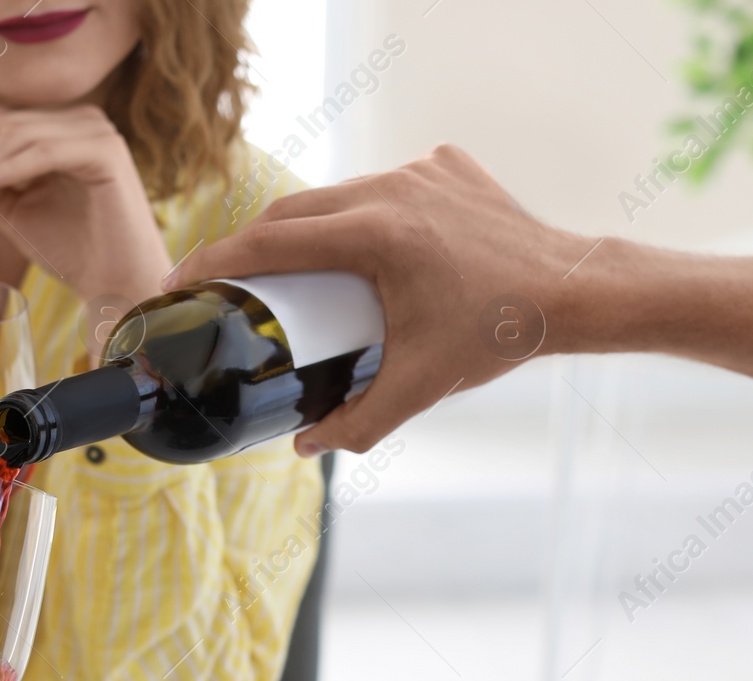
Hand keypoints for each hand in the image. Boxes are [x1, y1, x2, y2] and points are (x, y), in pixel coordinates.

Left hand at [0, 104, 172, 306]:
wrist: (115, 286)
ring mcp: (97, 131)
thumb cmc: (69, 251)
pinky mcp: (107, 151)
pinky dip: (10, 168)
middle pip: (1, 122)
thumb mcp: (11, 208)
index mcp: (61, 129)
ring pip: (16, 134)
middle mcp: (82, 121)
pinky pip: (44, 151)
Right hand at [168, 145, 608, 455]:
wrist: (572, 291)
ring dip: (305, 230)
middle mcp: (391, 189)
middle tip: (220, 283)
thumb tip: (304, 446)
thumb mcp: (421, 386)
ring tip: (284, 269)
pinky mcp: (443, 164)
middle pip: (291, 214)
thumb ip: (358, 422)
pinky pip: (381, 185)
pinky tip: (362, 250)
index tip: (180, 282)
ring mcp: (418, 169)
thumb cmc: (499, 335)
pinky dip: (361, 215)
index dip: (214, 261)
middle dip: (248, 247)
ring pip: (335, 194)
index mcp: (375, 234)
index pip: (269, 242)